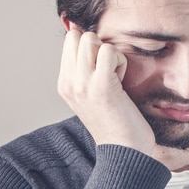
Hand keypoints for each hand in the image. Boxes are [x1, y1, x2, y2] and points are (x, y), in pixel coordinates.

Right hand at [57, 27, 154, 154]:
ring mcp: (82, 84)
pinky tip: (122, 81)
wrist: (124, 153)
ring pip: (91, 39)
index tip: (102, 70)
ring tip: (115, 77)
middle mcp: (68, 83)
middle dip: (98, 47)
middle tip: (109, 71)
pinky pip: (109, 50)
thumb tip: (87, 37)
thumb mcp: (93, 95)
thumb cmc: (116, 123)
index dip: (91, 48)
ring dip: (110, 53)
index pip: (70, 41)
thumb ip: (86, 70)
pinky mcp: (100, 85)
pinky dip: (120, 60)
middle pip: (78, 36)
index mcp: (65, 84)